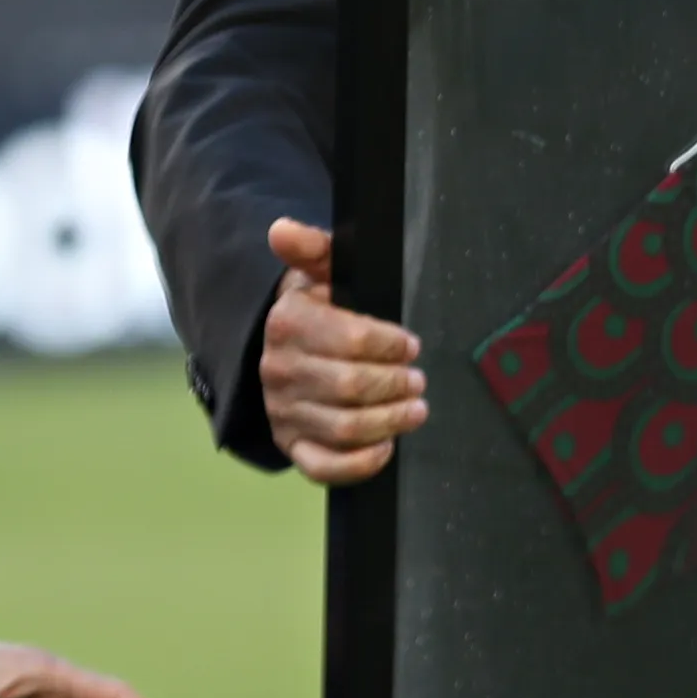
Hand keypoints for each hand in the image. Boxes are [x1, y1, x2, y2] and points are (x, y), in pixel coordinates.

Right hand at [260, 217, 425, 483]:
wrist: (288, 348)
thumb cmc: (318, 306)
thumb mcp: (319, 270)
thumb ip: (312, 247)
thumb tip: (282, 230)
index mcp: (287, 324)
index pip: (350, 340)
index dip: (389, 345)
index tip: (410, 345)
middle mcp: (279, 371)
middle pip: (351, 386)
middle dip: (395, 383)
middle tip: (418, 379)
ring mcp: (283, 412)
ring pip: (343, 428)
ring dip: (389, 421)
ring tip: (416, 409)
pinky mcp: (292, 444)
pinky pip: (323, 467)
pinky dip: (359, 464)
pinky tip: (386, 447)